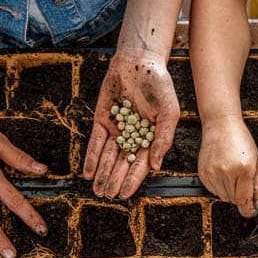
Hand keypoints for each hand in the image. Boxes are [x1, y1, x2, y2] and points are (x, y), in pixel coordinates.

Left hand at [83, 51, 179, 198]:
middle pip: (122, 164)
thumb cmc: (160, 86)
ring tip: (97, 189)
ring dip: (102, 173)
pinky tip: (88, 172)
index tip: (125, 194)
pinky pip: (96, 142)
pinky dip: (92, 157)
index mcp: (150, 138)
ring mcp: (116, 130)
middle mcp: (132, 138)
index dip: (132, 180)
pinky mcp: (102, 120)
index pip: (140, 164)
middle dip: (114, 180)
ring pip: (108, 156)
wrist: (139, 62)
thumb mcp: (169, 113)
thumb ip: (163, 139)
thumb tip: (155, 165)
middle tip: (107, 195)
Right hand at [198, 116, 257, 217]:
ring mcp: (213, 173)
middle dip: (241, 197)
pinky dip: (220, 187)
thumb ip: (257, 184)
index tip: (250, 212)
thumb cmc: (241, 139)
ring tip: (232, 174)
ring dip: (230, 191)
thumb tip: (254, 203)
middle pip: (234, 200)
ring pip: (224, 197)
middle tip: (242, 182)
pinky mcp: (203, 173)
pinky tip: (223, 173)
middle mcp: (227, 172)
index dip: (248, 210)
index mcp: (244, 168)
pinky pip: (213, 190)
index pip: (245, 200)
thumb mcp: (256, 161)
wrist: (221, 124)